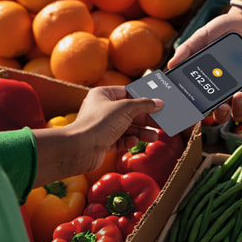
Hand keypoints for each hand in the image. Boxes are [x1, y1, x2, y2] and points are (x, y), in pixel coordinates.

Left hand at [32, 86, 162, 183]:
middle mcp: (102, 109)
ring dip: (141, 132)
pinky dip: (129, 141)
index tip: (157, 102)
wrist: (80, 148)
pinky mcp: (103, 142)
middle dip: (145, 118)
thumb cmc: (99, 123)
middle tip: (161, 122)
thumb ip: (144, 105)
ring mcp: (102, 126)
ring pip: (127, 127)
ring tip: (154, 136)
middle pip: (129, 112)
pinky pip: (121, 140)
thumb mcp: (125, 109)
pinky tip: (134, 142)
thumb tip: (158, 103)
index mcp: (103, 94)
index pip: (127, 93)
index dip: (142, 98)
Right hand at [167, 5, 241, 121]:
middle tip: (221, 106)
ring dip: (239, 108)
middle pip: (220, 115)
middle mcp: (224, 91)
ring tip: (238, 94)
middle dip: (220, 115)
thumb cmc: (223, 30)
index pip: (200, 103)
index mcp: (208, 83)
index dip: (196, 111)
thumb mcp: (202, 37)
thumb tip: (171, 64)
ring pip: (240, 113)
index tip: (194, 109)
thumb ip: (187, 49)